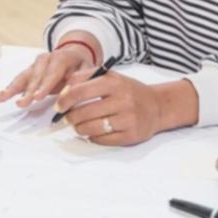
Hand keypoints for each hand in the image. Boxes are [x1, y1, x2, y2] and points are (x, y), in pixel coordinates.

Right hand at [0, 39, 95, 108]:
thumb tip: (76, 91)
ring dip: (14, 88)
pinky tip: (0, 96)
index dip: (45, 85)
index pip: (53, 72)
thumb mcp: (88, 70)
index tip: (39, 96)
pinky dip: (10, 88)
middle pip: (36, 76)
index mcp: (62, 57)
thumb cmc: (80, 65)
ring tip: (3, 97)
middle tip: (23, 103)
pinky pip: (19, 80)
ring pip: (24, 77)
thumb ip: (82, 80)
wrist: (74, 54)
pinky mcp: (29, 71)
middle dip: (29, 91)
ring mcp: (35, 65)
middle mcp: (46, 59)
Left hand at [54, 72, 168, 145]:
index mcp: (114, 83)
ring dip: (80, 129)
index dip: (65, 100)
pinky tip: (93, 133)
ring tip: (79, 126)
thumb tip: (63, 90)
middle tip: (67, 118)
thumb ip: (86, 78)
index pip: (81, 91)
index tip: (59, 105)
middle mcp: (122, 100)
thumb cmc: (129, 91)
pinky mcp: (131, 135)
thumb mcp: (111, 77)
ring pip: (92, 128)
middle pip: (84, 112)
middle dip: (70, 117)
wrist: (157, 106)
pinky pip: (103, 140)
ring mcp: (128, 119)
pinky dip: (93, 138)